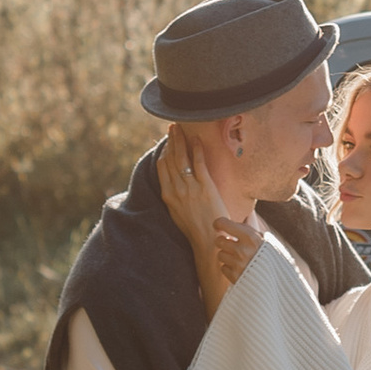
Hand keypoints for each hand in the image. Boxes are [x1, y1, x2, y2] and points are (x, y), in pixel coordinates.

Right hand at [160, 125, 258, 302]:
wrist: (207, 241)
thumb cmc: (195, 230)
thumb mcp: (177, 213)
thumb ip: (175, 198)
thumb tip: (174, 186)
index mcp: (168, 196)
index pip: (162, 167)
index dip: (164, 151)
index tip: (167, 141)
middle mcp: (176, 190)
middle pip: (170, 159)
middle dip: (171, 141)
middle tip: (172, 127)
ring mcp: (190, 188)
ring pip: (182, 158)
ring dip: (181, 141)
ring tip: (181, 128)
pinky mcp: (205, 188)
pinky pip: (199, 164)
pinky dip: (197, 150)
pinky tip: (197, 139)